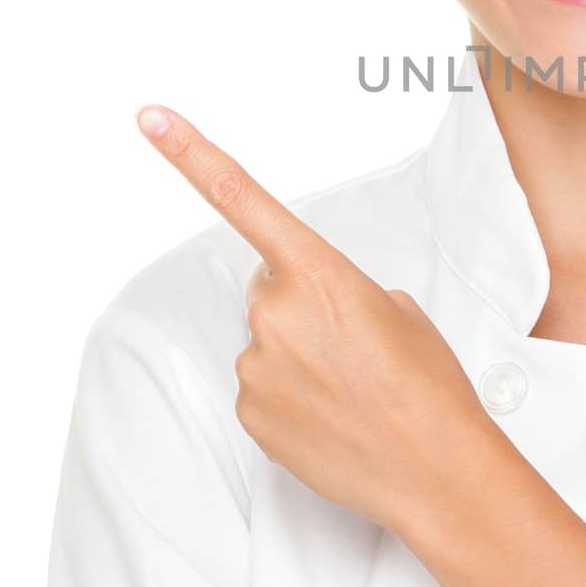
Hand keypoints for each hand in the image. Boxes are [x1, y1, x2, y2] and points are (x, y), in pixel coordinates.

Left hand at [134, 103, 492, 534]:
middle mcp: (275, 312)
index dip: (190, 153)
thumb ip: (342, 291)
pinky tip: (333, 418)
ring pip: (268, 344)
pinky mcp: (249, 414)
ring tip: (352, 389)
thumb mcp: (399, 311)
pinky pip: (263, 389)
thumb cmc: (431, 384)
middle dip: (303, 307)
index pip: (243, 198)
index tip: (150, 116)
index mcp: (319, 271)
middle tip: (354, 347)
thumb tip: (313, 313)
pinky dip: (292, 399)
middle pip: (270, 290)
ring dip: (300, 358)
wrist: (436, 470)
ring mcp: (257, 365)